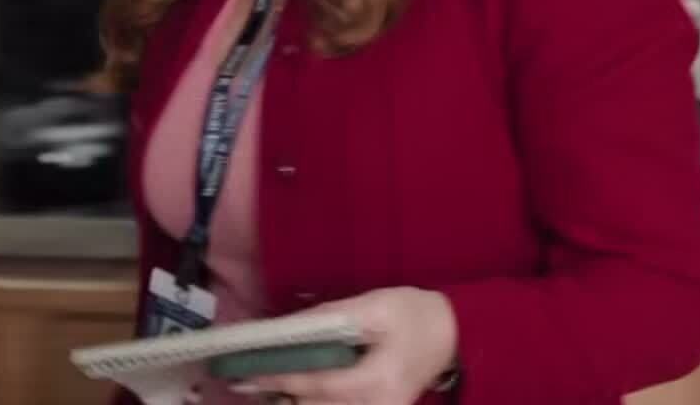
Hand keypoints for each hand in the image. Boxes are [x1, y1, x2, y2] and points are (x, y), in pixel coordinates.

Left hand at [235, 288, 457, 404]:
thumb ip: (329, 317)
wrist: (453, 335)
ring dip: (297, 401)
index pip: (319, 385)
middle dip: (282, 395)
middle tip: (246, 381)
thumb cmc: (415, 315)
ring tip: (265, 385)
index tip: (250, 375)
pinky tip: (295, 391)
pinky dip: (315, 402)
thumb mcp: (373, 306)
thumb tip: (287, 326)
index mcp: (377, 380)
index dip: (283, 379)